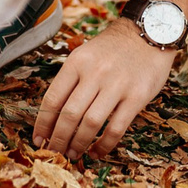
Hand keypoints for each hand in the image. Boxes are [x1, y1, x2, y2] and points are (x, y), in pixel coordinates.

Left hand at [31, 23, 176, 158]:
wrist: (149, 33)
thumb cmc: (113, 48)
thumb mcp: (86, 54)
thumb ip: (71, 80)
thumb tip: (52, 115)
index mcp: (77, 62)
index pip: (53, 98)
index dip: (43, 123)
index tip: (38, 138)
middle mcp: (94, 73)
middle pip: (69, 114)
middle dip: (58, 139)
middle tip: (54, 152)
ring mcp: (116, 85)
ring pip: (90, 123)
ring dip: (78, 144)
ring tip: (73, 154)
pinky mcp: (136, 97)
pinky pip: (116, 128)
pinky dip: (104, 145)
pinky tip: (97, 152)